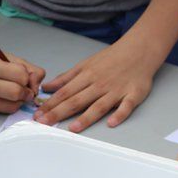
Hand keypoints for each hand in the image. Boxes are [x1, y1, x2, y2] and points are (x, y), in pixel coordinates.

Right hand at [0, 49, 44, 113]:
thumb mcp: (9, 59)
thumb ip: (29, 70)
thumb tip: (36, 87)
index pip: (20, 75)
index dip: (27, 77)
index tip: (26, 77)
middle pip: (15, 93)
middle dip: (26, 91)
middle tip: (26, 89)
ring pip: (12, 106)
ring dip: (20, 101)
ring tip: (15, 92)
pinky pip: (4, 111)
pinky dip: (11, 106)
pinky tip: (6, 98)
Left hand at [33, 30, 161, 131]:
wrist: (139, 49)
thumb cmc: (113, 57)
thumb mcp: (86, 63)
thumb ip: (67, 77)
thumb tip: (47, 87)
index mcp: (88, 76)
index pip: (65, 92)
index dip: (50, 104)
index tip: (38, 114)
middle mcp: (100, 84)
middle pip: (78, 100)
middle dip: (59, 112)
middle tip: (44, 123)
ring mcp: (117, 90)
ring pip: (99, 105)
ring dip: (86, 117)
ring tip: (73, 128)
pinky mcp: (134, 94)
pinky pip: (127, 106)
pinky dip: (120, 114)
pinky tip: (112, 122)